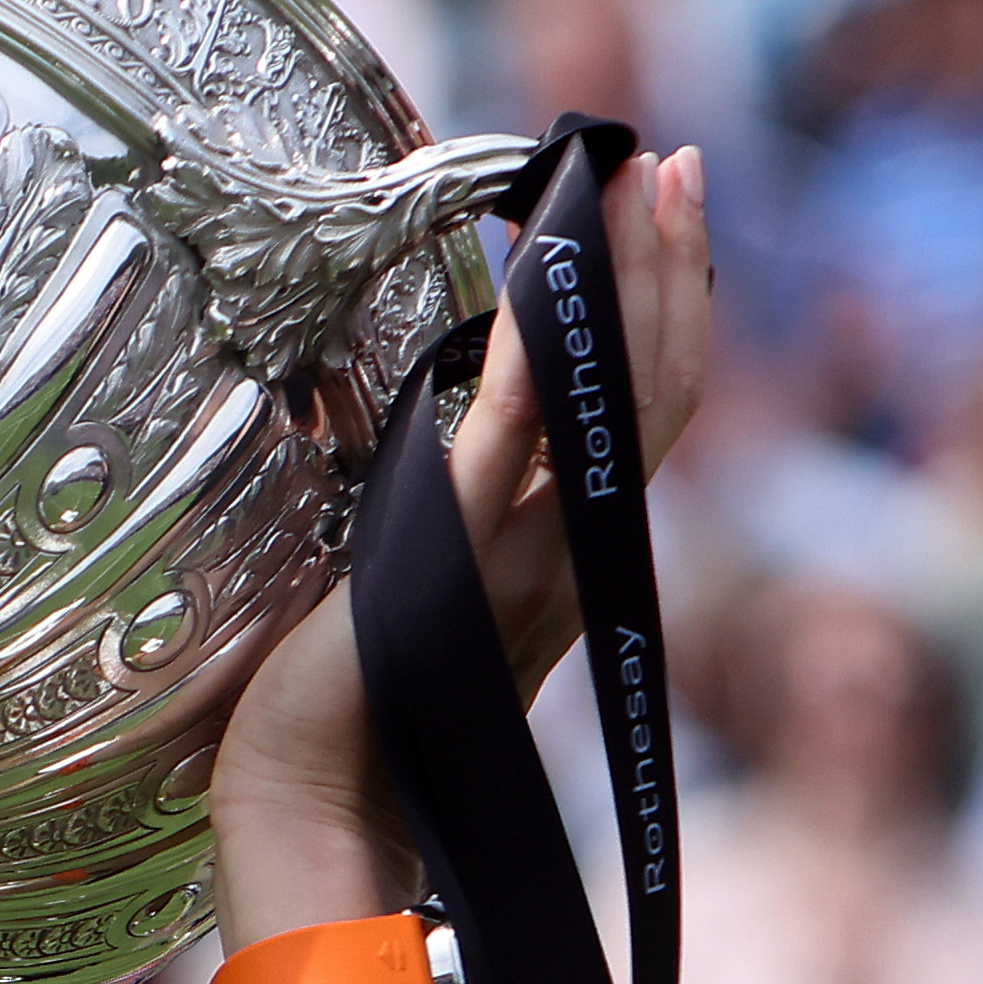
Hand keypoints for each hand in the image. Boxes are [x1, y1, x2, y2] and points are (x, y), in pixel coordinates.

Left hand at [209, 146, 718, 947]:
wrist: (306, 813)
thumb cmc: (348, 723)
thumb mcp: (425, 600)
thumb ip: (459, 538)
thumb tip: (456, 465)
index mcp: (560, 559)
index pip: (640, 417)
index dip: (665, 316)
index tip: (664, 219)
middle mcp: (562, 553)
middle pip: (655, 392)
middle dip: (671, 270)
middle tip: (675, 170)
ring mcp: (517, 557)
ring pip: (614, 402)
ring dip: (629, 283)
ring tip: (637, 187)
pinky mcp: (450, 561)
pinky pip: (508, 443)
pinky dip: (534, 356)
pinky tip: (538, 279)